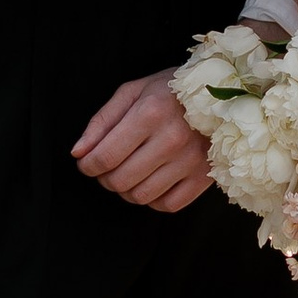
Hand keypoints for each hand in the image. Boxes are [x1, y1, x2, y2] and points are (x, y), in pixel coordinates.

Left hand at [72, 71, 214, 211]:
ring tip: (129, 173)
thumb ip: (101, 121)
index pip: (106, 156)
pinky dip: (153, 200)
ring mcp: (190, 161)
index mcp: (150, 113)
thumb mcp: (132, 92)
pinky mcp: (204, 176)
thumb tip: (79, 152)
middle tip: (107, 167)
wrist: (219, 96)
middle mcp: (172, 139)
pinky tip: (152, 181)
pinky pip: (167, 205)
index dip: (88, 165)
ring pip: (141, 196)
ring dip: (126, 190)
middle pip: (120, 180)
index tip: (86, 163)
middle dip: (104, 178)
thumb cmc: (169, 92)